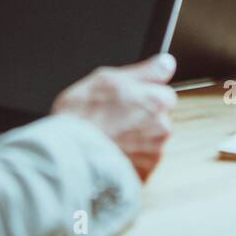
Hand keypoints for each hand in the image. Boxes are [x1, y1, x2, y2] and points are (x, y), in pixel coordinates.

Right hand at [52, 54, 177, 181]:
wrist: (69, 159)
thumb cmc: (82, 118)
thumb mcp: (106, 79)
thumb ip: (144, 71)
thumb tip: (166, 63)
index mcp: (158, 99)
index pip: (163, 92)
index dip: (143, 95)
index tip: (126, 100)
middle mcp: (163, 126)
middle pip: (158, 117)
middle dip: (141, 117)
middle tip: (112, 119)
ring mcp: (155, 152)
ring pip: (149, 140)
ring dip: (135, 139)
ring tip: (108, 138)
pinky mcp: (145, 173)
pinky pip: (140, 161)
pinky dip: (129, 158)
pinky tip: (110, 153)